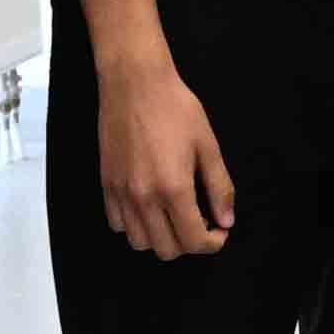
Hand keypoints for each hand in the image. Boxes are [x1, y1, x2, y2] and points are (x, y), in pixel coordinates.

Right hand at [99, 48, 234, 257]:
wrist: (134, 83)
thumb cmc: (175, 109)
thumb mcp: (208, 146)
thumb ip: (219, 188)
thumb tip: (227, 221)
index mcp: (174, 189)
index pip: (193, 241)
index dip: (213, 243)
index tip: (220, 230)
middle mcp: (144, 198)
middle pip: (167, 250)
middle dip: (189, 243)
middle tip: (201, 221)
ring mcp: (121, 193)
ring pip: (140, 243)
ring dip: (161, 237)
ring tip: (174, 216)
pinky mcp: (106, 185)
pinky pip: (118, 224)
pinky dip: (136, 225)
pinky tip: (150, 206)